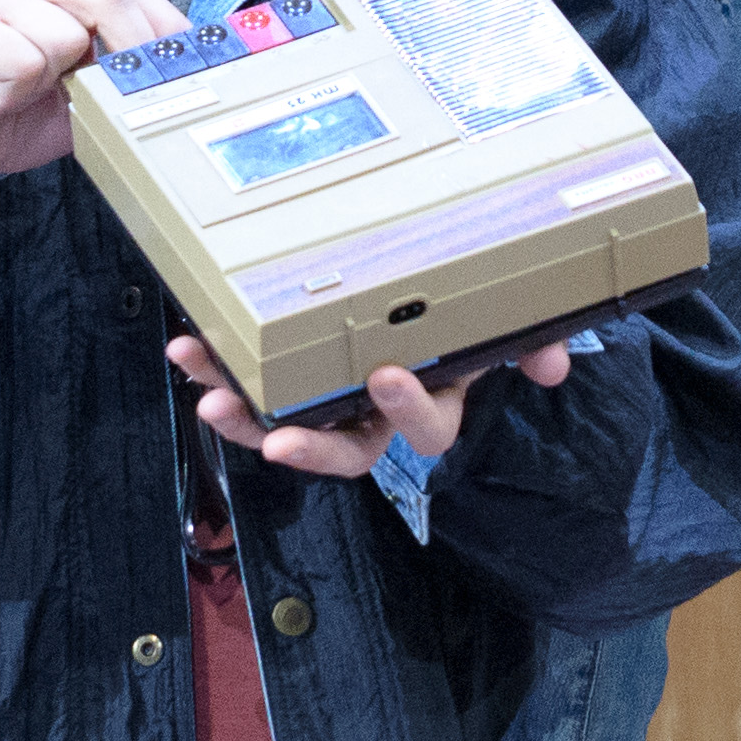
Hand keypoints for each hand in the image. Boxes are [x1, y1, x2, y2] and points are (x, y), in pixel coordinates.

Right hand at [0, 0, 188, 266]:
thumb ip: (126, 69)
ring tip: (22, 95)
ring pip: (69, 36)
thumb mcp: (89, 91)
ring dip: (53, 84)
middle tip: (112, 95)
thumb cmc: (18, 115)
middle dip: (126, 55)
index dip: (165, 35)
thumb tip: (184, 70)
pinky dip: (18, 95)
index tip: (179, 73)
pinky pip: (26, 61)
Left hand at [167, 331, 575, 480]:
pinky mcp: (287, 377)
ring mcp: (328, 399)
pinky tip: (188, 348)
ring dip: (245, 417)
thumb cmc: (463, 311)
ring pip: (287, 426)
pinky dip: (219, 369)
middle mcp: (375, 413)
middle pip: (344, 452)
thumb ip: (531, 342)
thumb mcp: (503, 323)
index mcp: (431, 400)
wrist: (433, 289)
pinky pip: (251, 385)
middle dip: (308, 447)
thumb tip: (552, 366)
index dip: (407, 410)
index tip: (385, 376)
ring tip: (209, 392)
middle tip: (277, 434)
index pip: (426, 429)